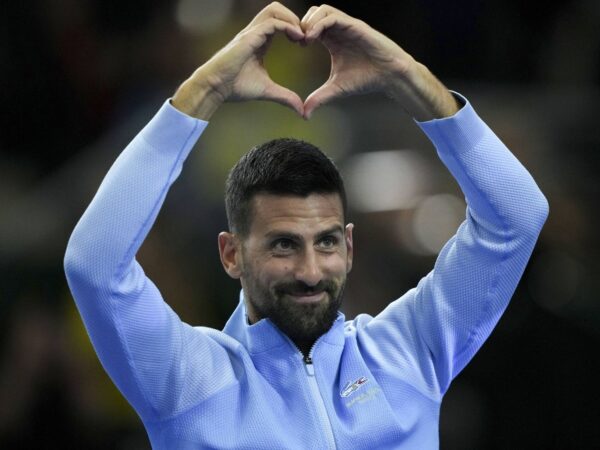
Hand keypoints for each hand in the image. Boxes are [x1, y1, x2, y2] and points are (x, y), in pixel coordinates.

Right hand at [172, 2, 304, 119]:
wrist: (216, 87)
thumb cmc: (235, 87)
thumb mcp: (267, 91)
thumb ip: (285, 97)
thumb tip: (301, 111)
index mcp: (259, 40)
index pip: (279, 21)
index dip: (294, 28)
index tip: (304, 44)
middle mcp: (255, 32)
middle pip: (277, 9)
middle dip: (294, 18)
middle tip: (305, 37)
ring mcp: (251, 32)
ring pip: (274, 9)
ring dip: (291, 19)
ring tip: (301, 36)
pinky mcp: (249, 37)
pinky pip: (272, 22)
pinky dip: (287, 26)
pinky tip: (297, 39)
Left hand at [301, 5, 458, 119]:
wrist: (389, 76)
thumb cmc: (366, 79)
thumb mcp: (336, 89)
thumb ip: (319, 98)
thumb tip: (304, 114)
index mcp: (332, 40)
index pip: (309, 26)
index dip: (299, 33)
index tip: (295, 47)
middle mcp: (338, 29)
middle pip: (312, 13)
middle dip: (300, 24)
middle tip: (296, 41)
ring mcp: (346, 25)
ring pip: (321, 10)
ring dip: (308, 22)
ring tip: (304, 40)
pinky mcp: (355, 25)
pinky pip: (332, 16)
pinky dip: (319, 24)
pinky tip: (312, 38)